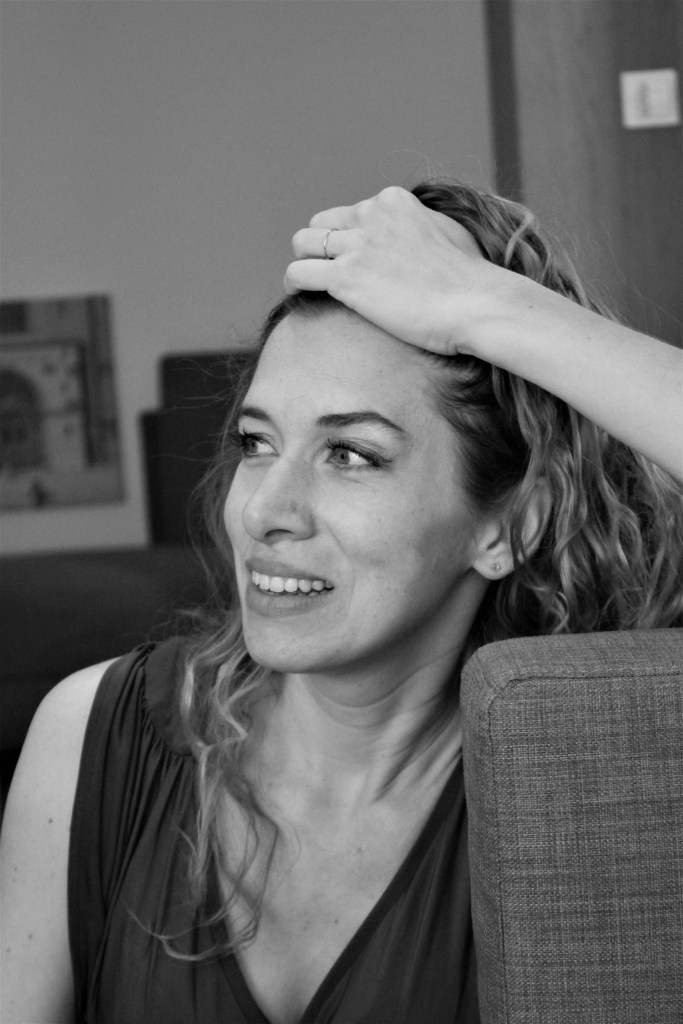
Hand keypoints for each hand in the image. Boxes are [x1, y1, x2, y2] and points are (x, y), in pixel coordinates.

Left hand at [284, 186, 492, 356]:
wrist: (476, 304)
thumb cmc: (471, 279)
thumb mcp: (447, 235)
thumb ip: (422, 228)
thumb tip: (420, 234)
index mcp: (394, 202)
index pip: (352, 212)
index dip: (349, 238)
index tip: (355, 261)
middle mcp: (371, 215)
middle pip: (321, 223)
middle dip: (321, 247)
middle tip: (327, 272)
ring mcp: (357, 245)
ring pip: (303, 242)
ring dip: (303, 261)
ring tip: (307, 282)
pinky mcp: (346, 278)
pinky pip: (299, 272)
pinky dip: (293, 282)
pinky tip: (297, 294)